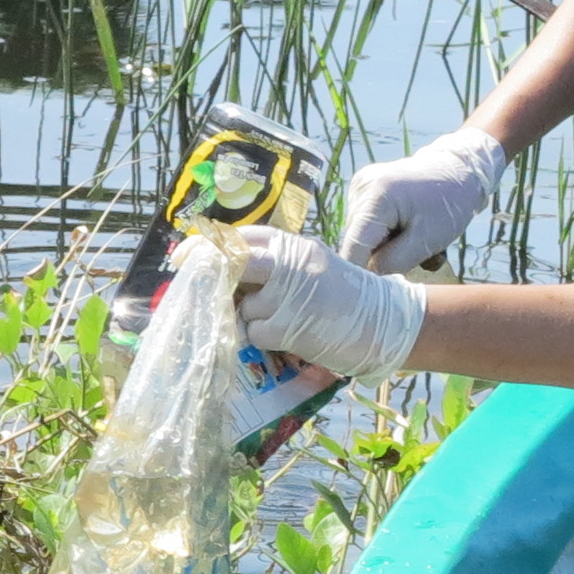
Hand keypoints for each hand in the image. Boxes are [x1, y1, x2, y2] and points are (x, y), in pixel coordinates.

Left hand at [229, 227, 427, 376]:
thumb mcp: (313, 266)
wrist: (383, 323)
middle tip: (211, 290)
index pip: (242, 236)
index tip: (190, 257)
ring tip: (281, 320)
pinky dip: (263, 337)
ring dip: (252, 318)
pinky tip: (287, 335)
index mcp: (294, 246)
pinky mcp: (288, 326)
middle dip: (216, 276)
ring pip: (243, 305)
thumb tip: (230, 269)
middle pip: (233, 262)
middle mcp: (289, 264)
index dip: (211, 245)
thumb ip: (278, 263)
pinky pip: (254, 332)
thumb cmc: (346, 297)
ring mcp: (288, 295)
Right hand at [337, 126, 506, 271]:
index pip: (353, 248)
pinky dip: (386, 233)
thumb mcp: (426, 241)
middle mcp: (361, 188)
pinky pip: (366, 225)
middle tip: (416, 253)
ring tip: (414, 237)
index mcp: (376, 196)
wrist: (459, 170)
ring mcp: (360, 186)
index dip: (360, 275)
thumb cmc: (450, 204)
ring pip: (362, 236)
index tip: (372, 294)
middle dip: (381, 257)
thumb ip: (392, 264)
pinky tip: (406, 226)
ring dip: (385, 246)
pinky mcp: (363, 189)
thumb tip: (366, 281)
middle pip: (357, 243)